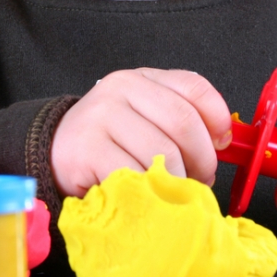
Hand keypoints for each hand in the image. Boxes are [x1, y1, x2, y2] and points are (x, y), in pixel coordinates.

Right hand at [51, 68, 232, 197]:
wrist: (54, 151)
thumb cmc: (109, 140)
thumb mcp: (143, 118)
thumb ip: (177, 122)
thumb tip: (223, 145)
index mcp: (143, 79)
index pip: (193, 87)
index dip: (217, 118)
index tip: (223, 144)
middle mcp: (122, 88)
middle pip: (183, 122)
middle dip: (202, 158)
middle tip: (200, 179)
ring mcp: (102, 115)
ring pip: (163, 153)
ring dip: (176, 181)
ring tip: (172, 191)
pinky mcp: (88, 147)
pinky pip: (135, 174)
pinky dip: (149, 192)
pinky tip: (147, 197)